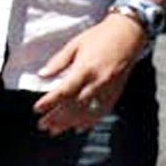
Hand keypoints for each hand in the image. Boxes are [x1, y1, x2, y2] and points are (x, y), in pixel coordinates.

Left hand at [33, 15, 146, 134]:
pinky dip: (89, 122)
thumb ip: (58, 61)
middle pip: (74, 106)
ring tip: (55, 130)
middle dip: (56, 118)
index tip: (37, 109)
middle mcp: (97, 82)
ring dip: (70, 123)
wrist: (128, 35)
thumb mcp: (75, 44)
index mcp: (85, 68)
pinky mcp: (115, 93)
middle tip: (42, 125)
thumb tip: (42, 75)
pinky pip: (101, 112)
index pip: (64, 90)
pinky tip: (78, 128)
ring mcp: (108, 90)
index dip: (50, 102)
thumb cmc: (100, 37)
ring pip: (87, 113)